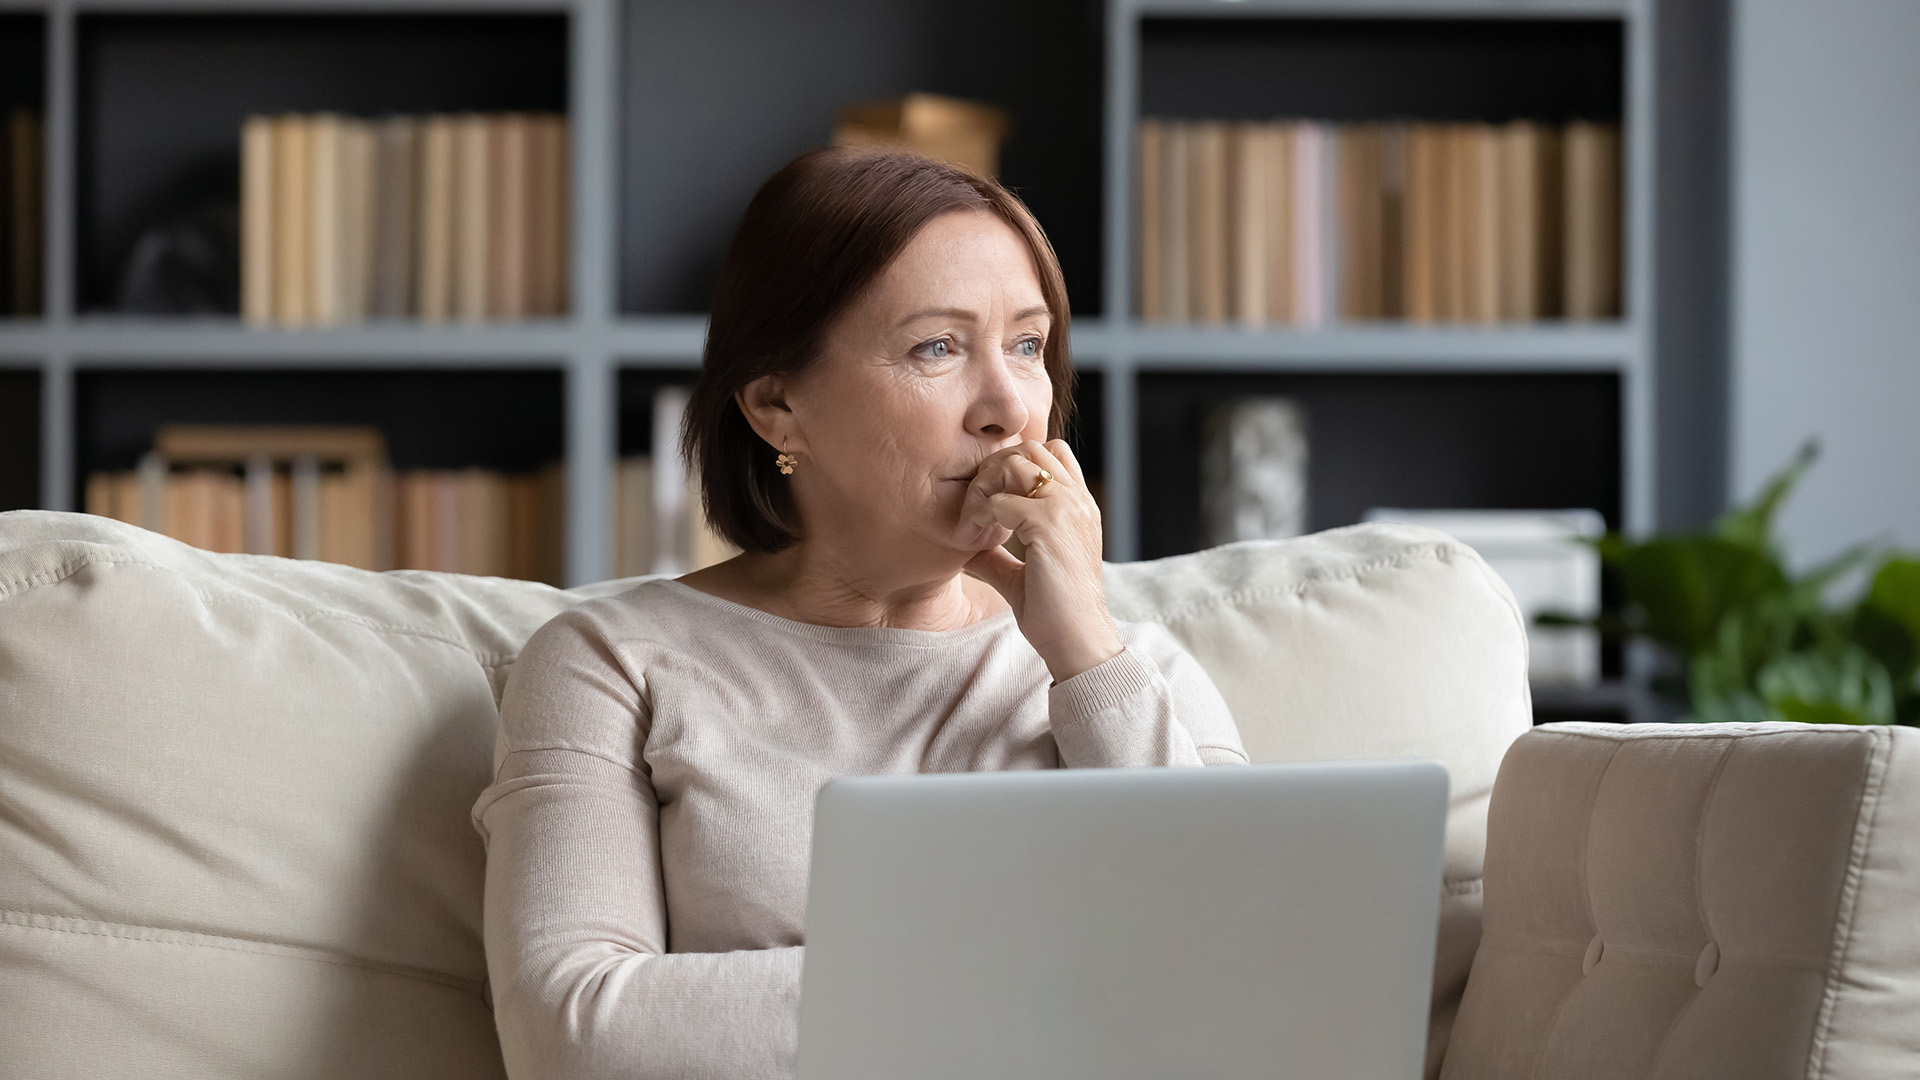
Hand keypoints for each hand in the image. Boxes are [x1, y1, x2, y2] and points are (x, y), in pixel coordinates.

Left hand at [958, 439, 1122, 682]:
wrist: (1077, 642)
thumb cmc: (1055, 614)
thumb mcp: (1021, 575)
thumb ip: (998, 555)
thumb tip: (969, 545)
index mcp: (1078, 508)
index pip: (1049, 454)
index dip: (1013, 464)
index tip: (989, 501)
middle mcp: (1077, 501)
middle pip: (1030, 448)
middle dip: (993, 468)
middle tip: (974, 506)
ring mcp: (1066, 509)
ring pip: (1015, 463)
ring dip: (984, 485)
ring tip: (971, 520)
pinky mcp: (1050, 525)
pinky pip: (1000, 501)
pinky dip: (978, 515)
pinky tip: (970, 539)